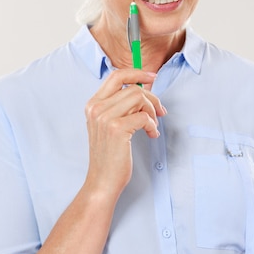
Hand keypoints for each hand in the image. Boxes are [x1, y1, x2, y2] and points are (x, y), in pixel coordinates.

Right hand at [85, 68, 166, 199]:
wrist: (102, 181)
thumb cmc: (110, 155)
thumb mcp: (108, 125)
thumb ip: (120, 106)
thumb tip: (144, 88)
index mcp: (93, 104)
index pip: (116, 76)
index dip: (136, 73)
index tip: (152, 77)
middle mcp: (96, 108)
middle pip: (133, 88)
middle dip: (152, 98)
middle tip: (160, 112)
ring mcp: (105, 118)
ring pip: (139, 98)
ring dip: (152, 112)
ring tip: (152, 126)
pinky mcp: (117, 129)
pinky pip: (144, 116)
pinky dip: (152, 125)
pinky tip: (151, 135)